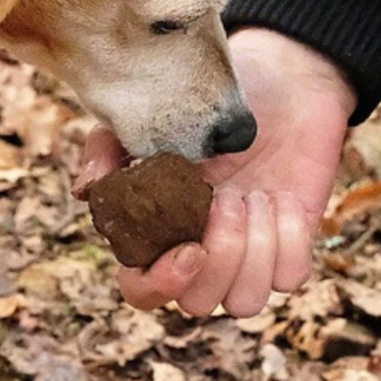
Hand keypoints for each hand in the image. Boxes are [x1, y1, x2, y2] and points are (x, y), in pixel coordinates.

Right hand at [76, 28, 355, 316]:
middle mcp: (202, 250)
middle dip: (218, 255)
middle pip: (196, 303)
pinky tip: (281, 197)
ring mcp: (249, 253)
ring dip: (252, 250)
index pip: (142, 290)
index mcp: (160, 229)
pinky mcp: (292, 243)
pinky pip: (290, 276)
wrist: (279, 77)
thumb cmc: (207, 97)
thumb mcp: (151, 112)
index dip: (159, 284)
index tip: (190, 248)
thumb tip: (88, 189)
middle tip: (227, 195)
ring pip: (244, 301)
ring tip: (255, 193)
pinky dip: (289, 238)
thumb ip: (109, 146)